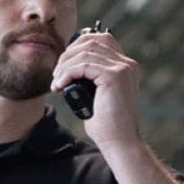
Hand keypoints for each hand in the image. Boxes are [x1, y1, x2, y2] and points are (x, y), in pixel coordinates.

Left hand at [50, 28, 141, 151]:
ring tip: (56, 81)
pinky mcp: (114, 76)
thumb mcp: (97, 96)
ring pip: (85, 52)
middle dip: (68, 54)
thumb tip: (69, 69)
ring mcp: (123, 68)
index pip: (101, 40)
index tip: (64, 64)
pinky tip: (60, 85)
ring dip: (64, 65)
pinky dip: (67, 73)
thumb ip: (90, 79)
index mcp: (126, 67)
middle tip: (56, 73)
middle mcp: (127, 64)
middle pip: (91, 41)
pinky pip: (83, 65)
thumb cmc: (107, 125)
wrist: (119, 143)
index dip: (78, 45)